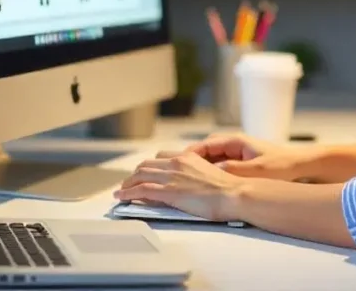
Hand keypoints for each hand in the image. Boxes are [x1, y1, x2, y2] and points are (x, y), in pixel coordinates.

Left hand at [114, 152, 243, 221]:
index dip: (149, 165)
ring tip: (122, 191)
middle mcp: (177, 163)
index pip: (161, 157)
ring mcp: (171, 177)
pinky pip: (141, 190)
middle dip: (135, 174)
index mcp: (188, 157)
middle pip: (147, 165)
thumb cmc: (228, 189)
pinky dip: (128, 193)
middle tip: (129, 183)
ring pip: (140, 175)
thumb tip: (188, 181)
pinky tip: (122, 197)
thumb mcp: (210, 172)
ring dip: (128, 184)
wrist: (233, 194)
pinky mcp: (168, 192)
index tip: (144, 172)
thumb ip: (195, 173)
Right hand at [170, 133, 324, 181]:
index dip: (187, 156)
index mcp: (235, 141)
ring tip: (188, 184)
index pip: (203, 146)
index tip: (175, 166)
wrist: (303, 166)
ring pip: (210, 161)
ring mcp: (237, 154)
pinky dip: (212, 176)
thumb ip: (233, 170)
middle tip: (177, 177)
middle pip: (203, 153)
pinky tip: (208, 189)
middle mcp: (234, 145)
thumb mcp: (256, 170)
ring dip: (200, 171)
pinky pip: (220, 168)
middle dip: (189, 164)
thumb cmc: (282, 165)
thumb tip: (211, 171)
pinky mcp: (242, 165)